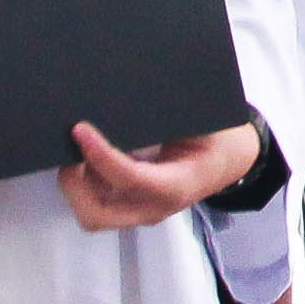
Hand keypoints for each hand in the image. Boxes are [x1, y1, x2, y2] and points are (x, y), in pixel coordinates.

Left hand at [60, 120, 263, 231]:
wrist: (232, 160)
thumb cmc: (219, 137)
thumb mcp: (203, 118)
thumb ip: (169, 111)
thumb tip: (130, 90)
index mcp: (178, 185)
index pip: (130, 179)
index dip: (101, 156)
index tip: (81, 130)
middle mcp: (156, 207)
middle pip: (98, 213)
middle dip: (74, 184)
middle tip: (72, 148)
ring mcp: (141, 211)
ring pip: (92, 212)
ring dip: (77, 183)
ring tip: (80, 150)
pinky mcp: (132, 207)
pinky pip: (97, 203)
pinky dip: (85, 182)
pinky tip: (89, 157)